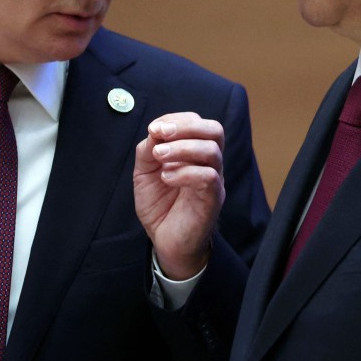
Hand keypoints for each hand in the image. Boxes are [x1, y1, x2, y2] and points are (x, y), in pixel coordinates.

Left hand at [134, 112, 225, 279]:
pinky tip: (166, 178)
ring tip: (158, 157)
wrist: (166, 241)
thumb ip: (148, 150)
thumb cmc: (160, 205)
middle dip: (185, 126)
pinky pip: (208, 177)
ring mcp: (214, 180)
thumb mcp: (145, 172)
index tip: (154, 128)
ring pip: (211, 151)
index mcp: (195, 152)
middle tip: (160, 133)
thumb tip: (154, 131)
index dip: (175, 119)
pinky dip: (184, 172)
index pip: (197, 122)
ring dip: (181, 148)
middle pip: (214, 130)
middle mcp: (209, 163)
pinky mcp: (212, 199)